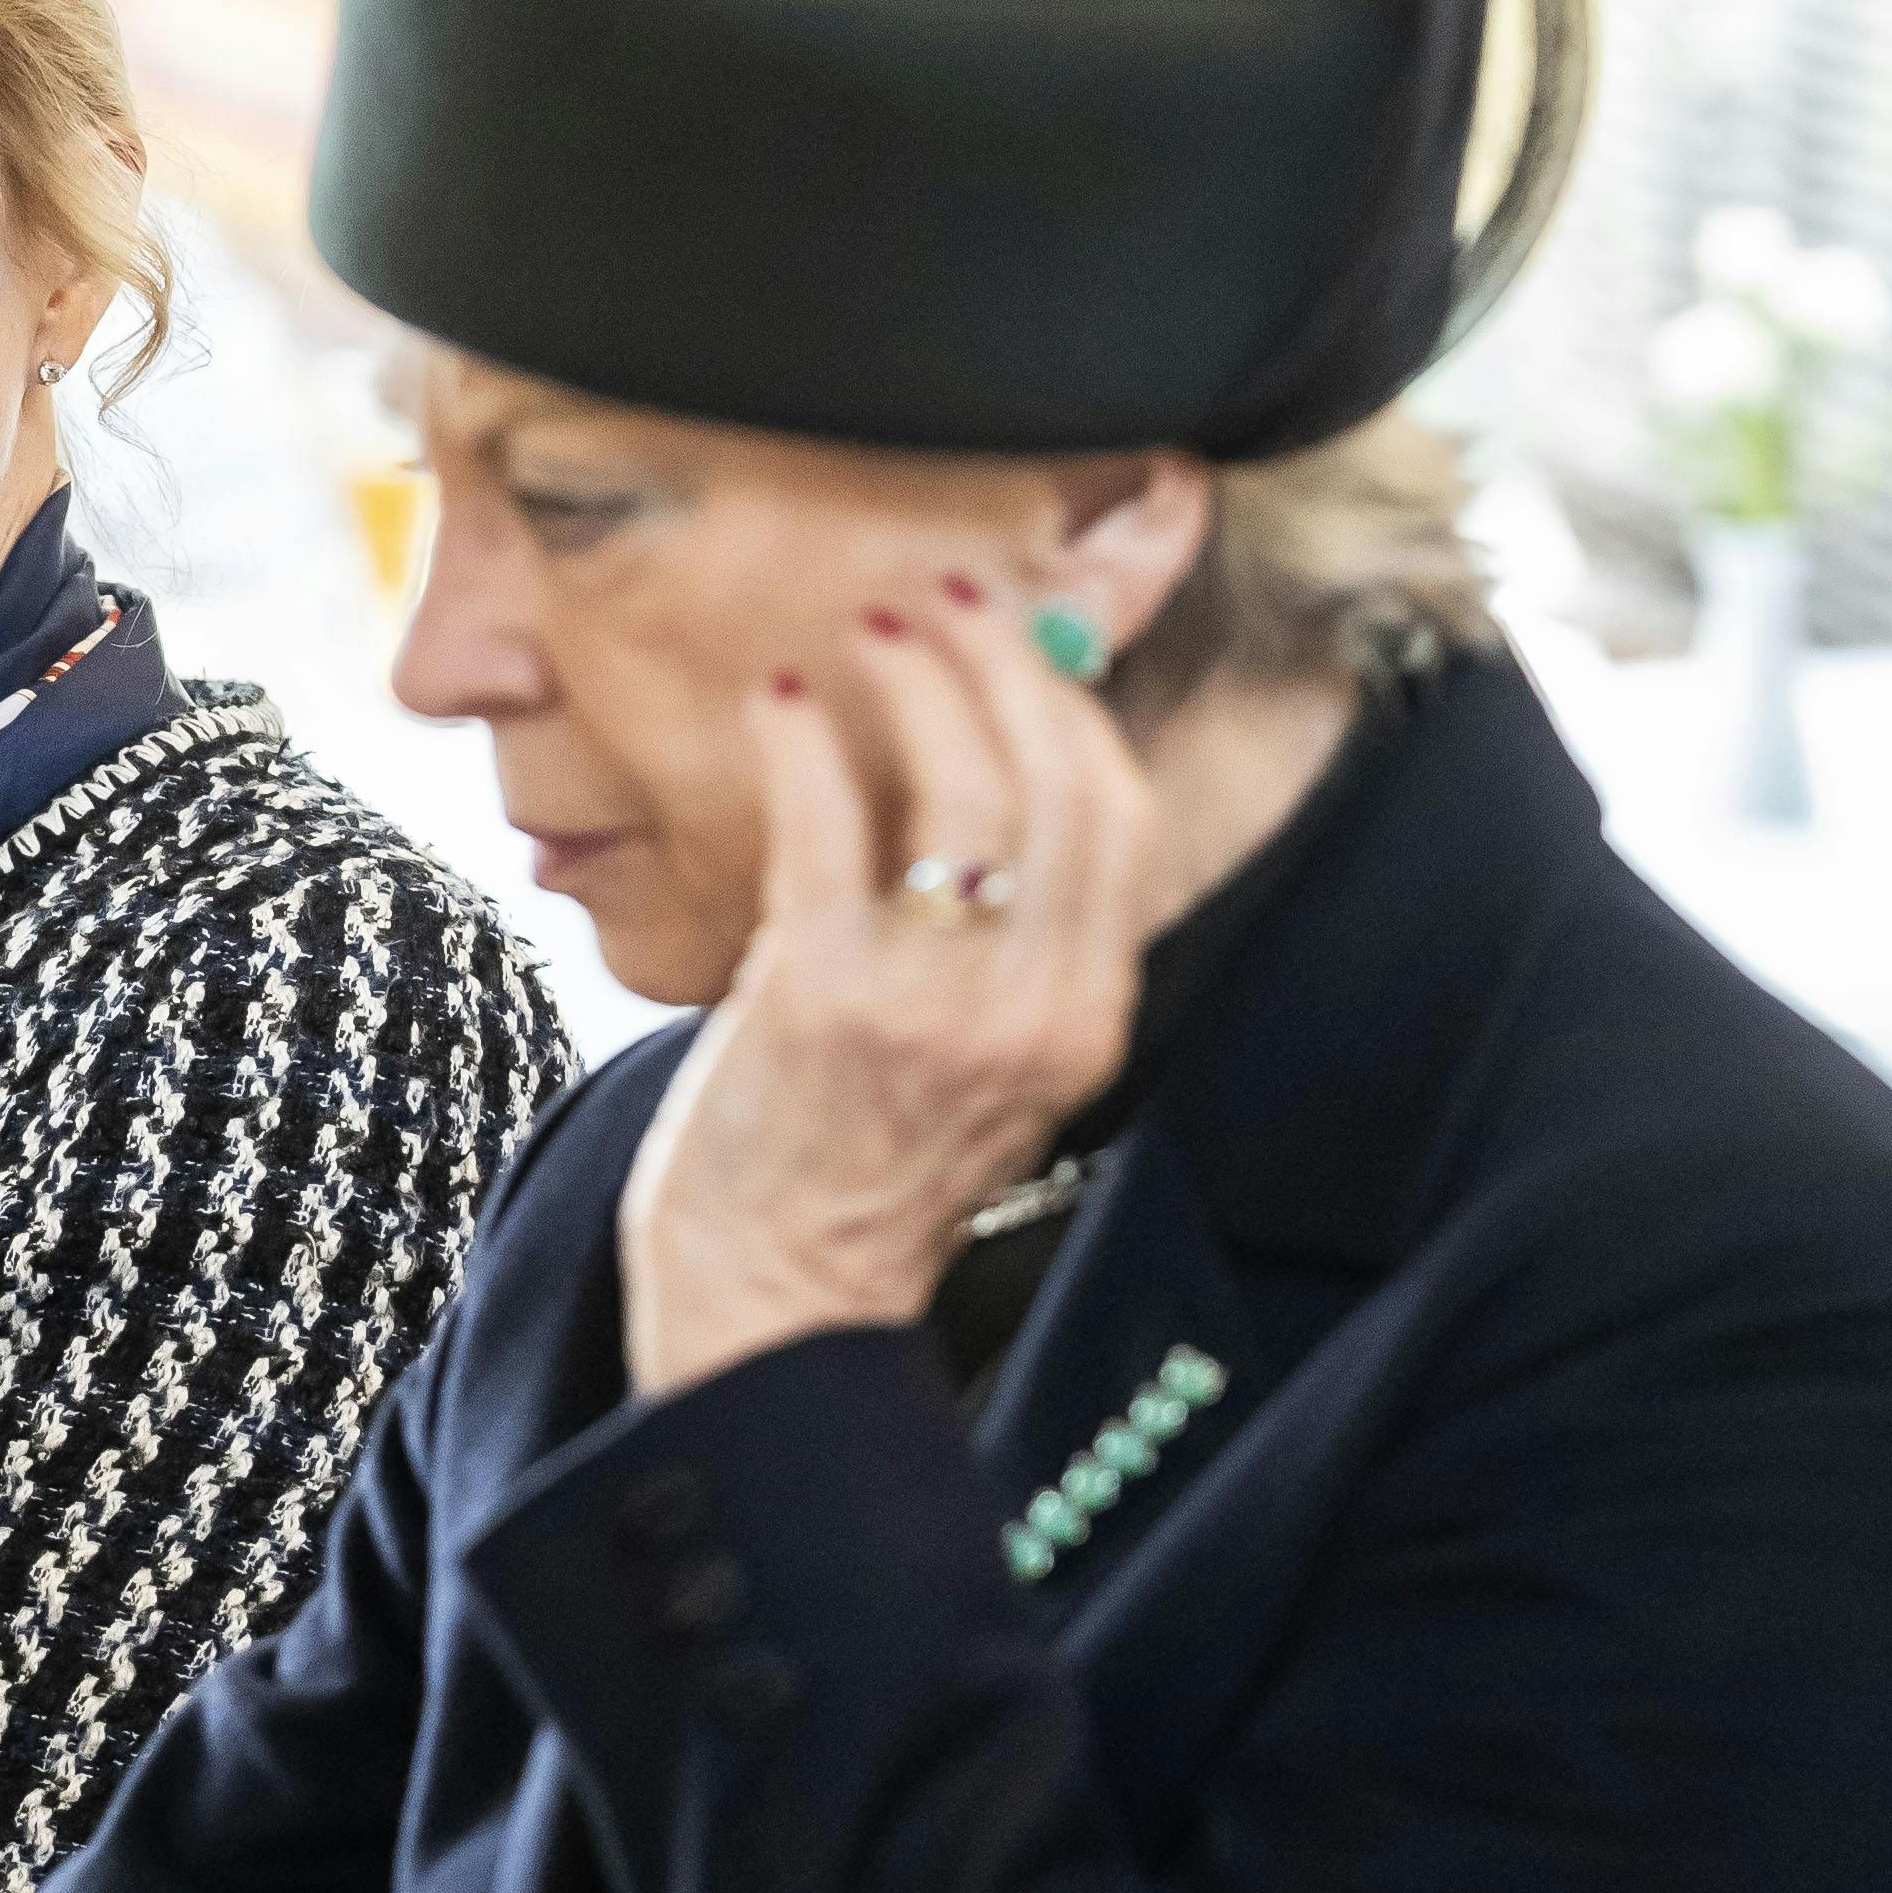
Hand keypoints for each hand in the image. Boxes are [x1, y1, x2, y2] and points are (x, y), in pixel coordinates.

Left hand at [617, 578, 1156, 1398]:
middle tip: (952, 599)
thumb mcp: (988, 1061)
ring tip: (872, 629)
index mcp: (1085, 1018)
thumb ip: (1015, 945)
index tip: (1029, 642)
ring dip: (917, 682)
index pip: (1120, 821)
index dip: (1075, 710)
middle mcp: (1031, 1010)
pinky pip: (828, 828)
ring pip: (963, 790)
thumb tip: (998, 776)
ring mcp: (931, 1003)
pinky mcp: (821, 998)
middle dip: (1011, 665)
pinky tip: (777, 704)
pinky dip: (805, 745)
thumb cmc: (860, 1164)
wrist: (771, 1294)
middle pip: (1063, 784)